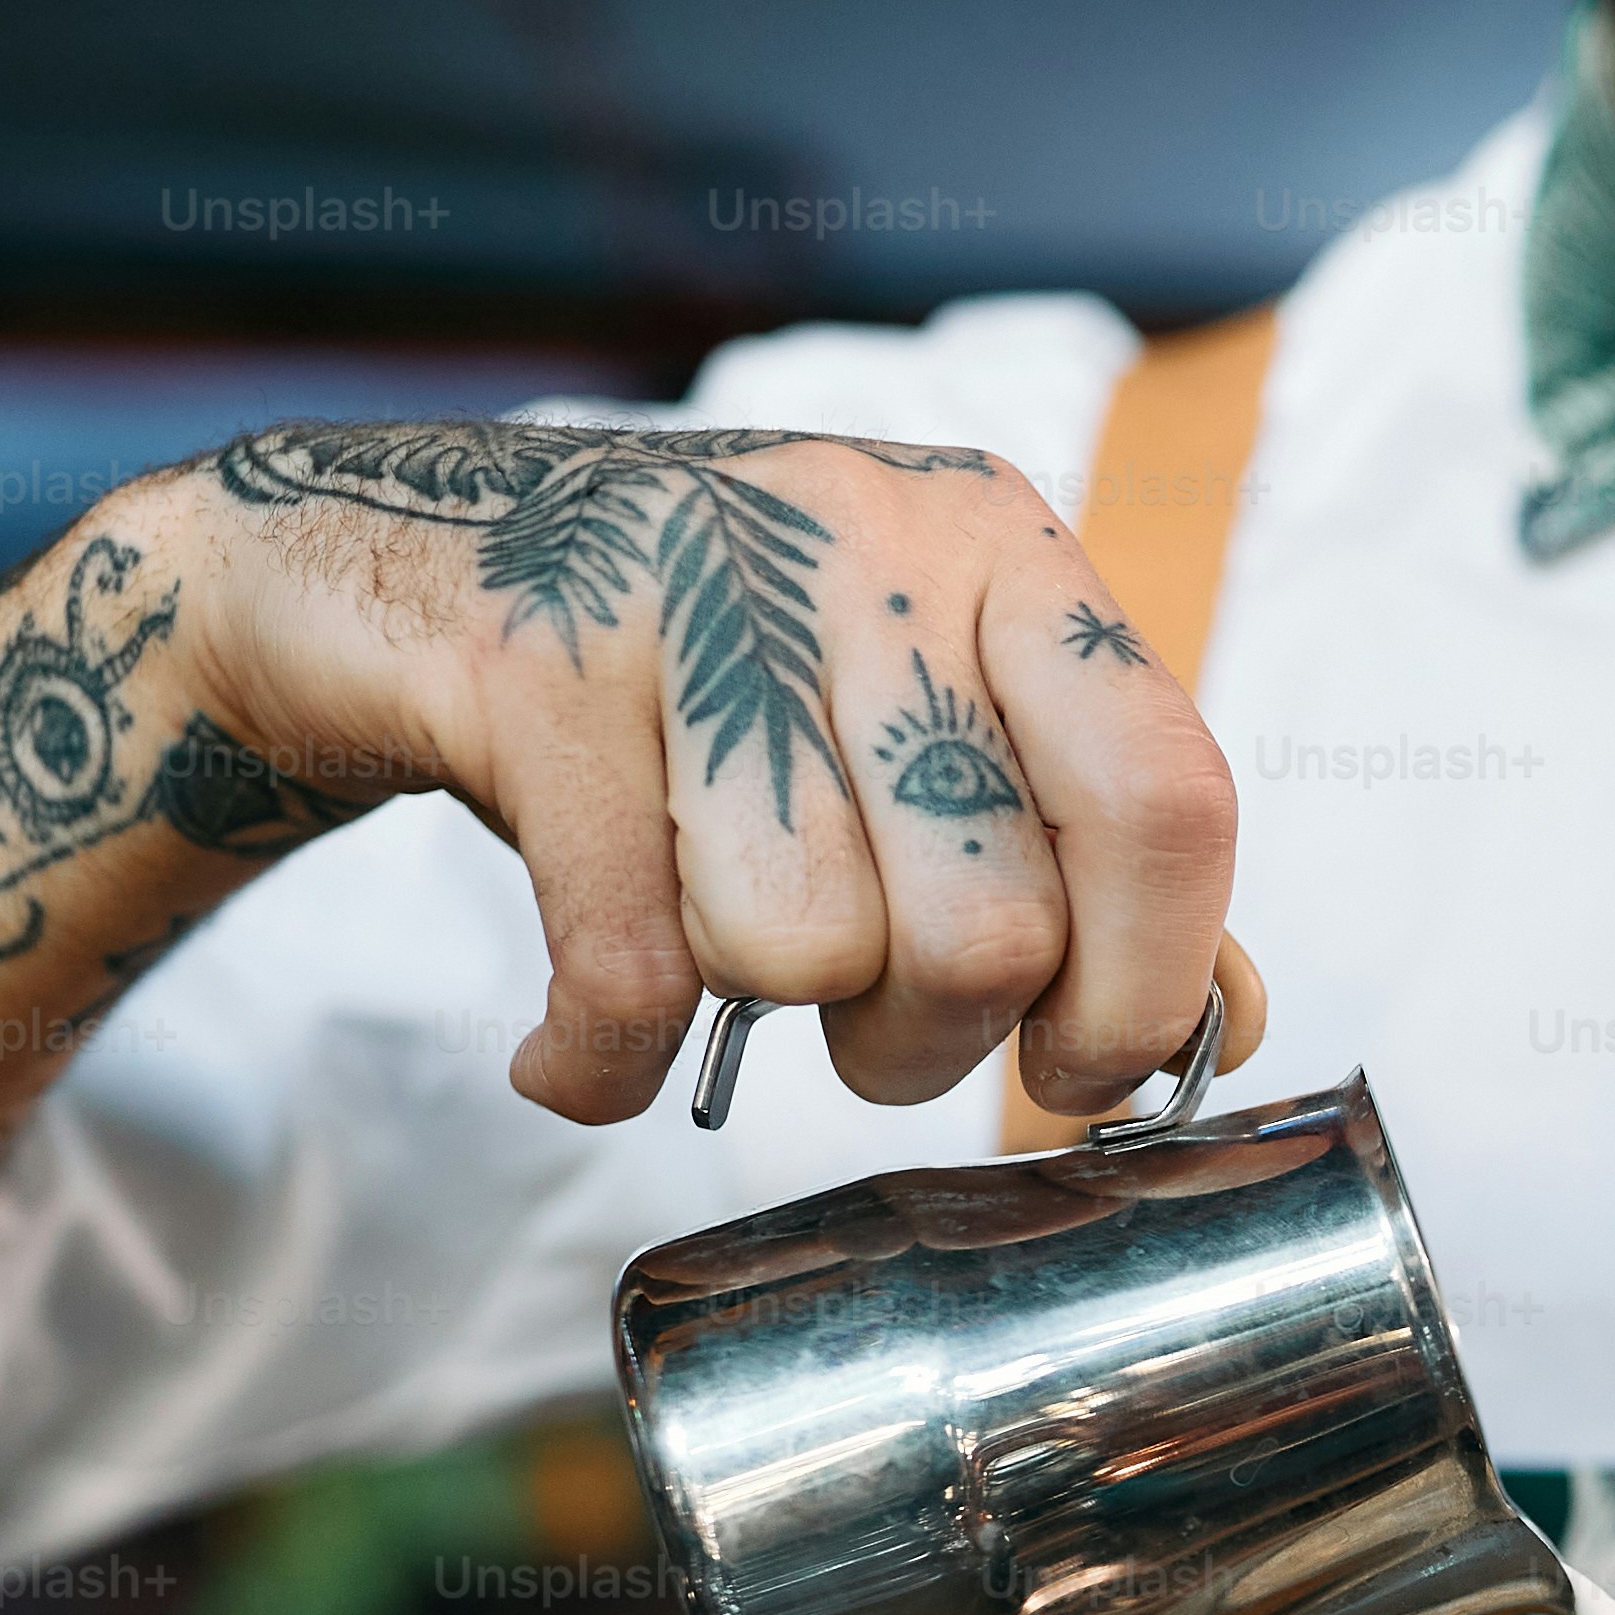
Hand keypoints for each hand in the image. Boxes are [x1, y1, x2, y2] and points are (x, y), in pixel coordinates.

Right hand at [168, 417, 1238, 1121]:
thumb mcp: (914, 737)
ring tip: (711, 959)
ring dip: (755, 1021)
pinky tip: (575, 1056)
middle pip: (985, 925)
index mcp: (1004, 554)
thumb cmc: (703, 689)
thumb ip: (1090, 871)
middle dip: (923, 1038)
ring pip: (804, 950)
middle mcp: (865, 543)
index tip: (1078, 1071)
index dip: (1142, 987)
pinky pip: (627, 966)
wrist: (388, 565)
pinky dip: (601, 1065)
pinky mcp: (533, 661)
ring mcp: (691, 585)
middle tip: (856, 1017)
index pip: (1164, 799)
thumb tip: (1226, 1024)